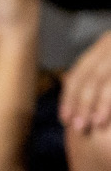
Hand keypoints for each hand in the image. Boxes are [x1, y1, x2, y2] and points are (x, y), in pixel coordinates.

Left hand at [65, 21, 110, 135]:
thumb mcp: (107, 66)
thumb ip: (97, 74)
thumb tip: (66, 84)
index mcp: (105, 43)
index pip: (80, 72)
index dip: (70, 97)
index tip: (65, 119)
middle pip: (93, 75)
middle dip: (83, 103)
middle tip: (79, 127)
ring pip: (110, 78)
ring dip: (102, 103)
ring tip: (97, 123)